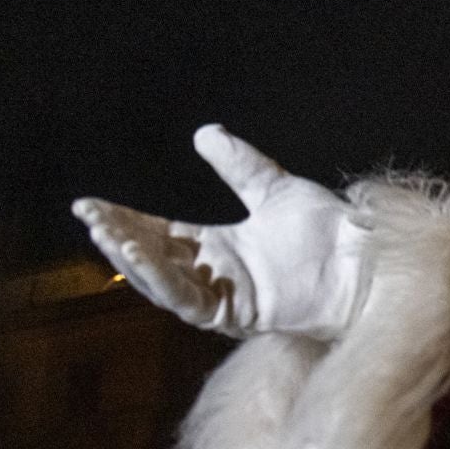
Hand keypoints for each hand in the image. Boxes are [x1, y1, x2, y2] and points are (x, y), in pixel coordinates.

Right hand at [73, 125, 370, 339]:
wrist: (360, 257)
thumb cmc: (326, 228)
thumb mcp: (274, 188)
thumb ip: (239, 165)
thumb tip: (204, 132)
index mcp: (219, 246)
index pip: (158, 233)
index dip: (124, 219)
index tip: (89, 204)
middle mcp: (215, 274)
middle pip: (152, 258)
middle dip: (118, 238)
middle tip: (89, 217)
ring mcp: (224, 297)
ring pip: (162, 282)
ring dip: (132, 259)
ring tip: (107, 234)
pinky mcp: (236, 315)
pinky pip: (188, 301)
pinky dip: (162, 279)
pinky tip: (142, 255)